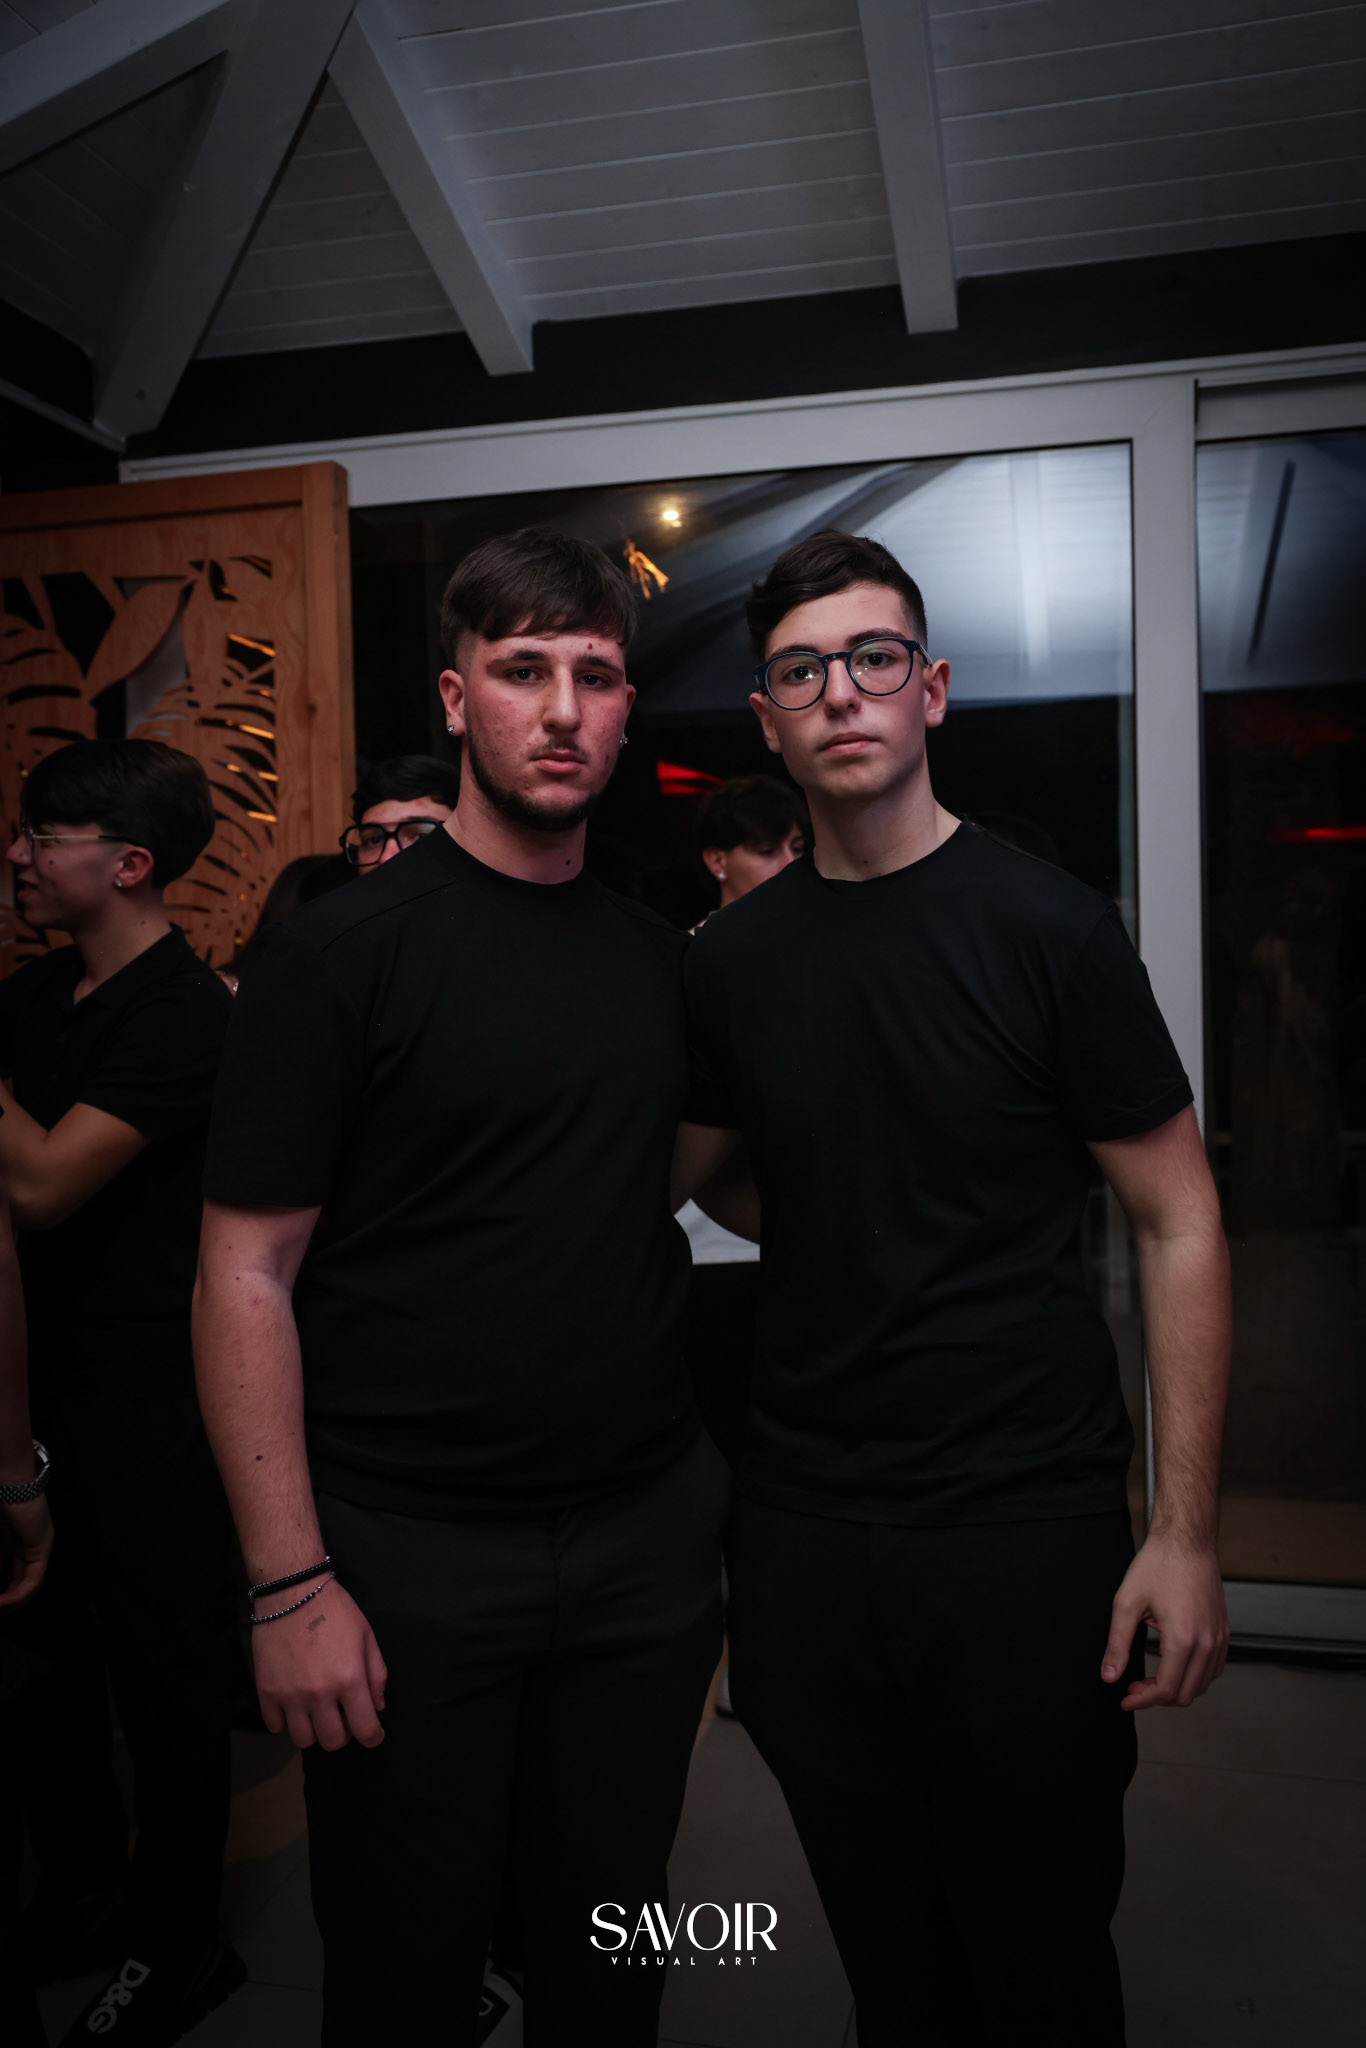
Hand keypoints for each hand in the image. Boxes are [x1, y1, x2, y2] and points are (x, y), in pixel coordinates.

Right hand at [0, 1496, 53, 1606]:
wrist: (6, 1482)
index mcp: (7, 1538)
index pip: (6, 1572)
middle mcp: (23, 1543)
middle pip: (17, 1580)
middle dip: (6, 1601)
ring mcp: (35, 1544)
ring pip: (28, 1583)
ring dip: (11, 1602)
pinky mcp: (43, 1546)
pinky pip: (33, 1578)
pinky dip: (18, 1594)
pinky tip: (3, 1603)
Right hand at [252, 1577, 387, 1750]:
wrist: (292, 1593)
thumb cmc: (335, 1611)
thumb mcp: (366, 1637)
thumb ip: (377, 1675)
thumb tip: (378, 1707)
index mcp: (349, 1679)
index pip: (365, 1729)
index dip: (373, 1737)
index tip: (373, 1735)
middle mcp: (319, 1694)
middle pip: (332, 1742)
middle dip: (343, 1734)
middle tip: (343, 1718)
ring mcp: (290, 1695)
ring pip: (303, 1740)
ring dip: (314, 1731)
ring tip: (317, 1713)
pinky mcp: (266, 1691)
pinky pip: (275, 1726)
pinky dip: (286, 1722)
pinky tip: (293, 1706)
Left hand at [1101, 1533, 1228, 1709]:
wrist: (1186, 1541)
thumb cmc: (1157, 1565)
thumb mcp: (1127, 1603)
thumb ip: (1117, 1644)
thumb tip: (1109, 1677)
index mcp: (1182, 1639)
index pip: (1166, 1690)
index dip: (1143, 1701)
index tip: (1125, 1699)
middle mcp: (1207, 1643)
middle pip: (1185, 1694)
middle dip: (1157, 1698)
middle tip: (1134, 1685)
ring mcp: (1219, 1638)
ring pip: (1202, 1685)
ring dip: (1177, 1688)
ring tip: (1152, 1676)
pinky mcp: (1224, 1631)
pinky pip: (1214, 1669)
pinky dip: (1195, 1676)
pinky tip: (1174, 1664)